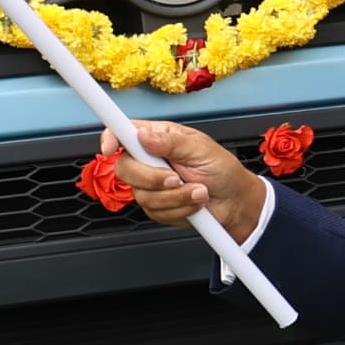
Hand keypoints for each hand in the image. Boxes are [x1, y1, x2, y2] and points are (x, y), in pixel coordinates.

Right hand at [101, 120, 265, 239]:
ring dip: (175, 196)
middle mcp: (150, 160)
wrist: (235, 202)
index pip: (123, 132)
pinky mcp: (157, 206)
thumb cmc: (222, 170)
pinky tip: (193, 202)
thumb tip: (143, 136)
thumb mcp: (201, 149)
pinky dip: (179, 209)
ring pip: (141, 195)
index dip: (110, 138)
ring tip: (198, 190)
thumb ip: (171, 142)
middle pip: (124, 168)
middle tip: (176, 178)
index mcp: (158, 137)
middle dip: (151, 178)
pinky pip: (155, 211)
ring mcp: (151, 185)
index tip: (110, 147)